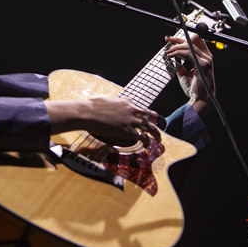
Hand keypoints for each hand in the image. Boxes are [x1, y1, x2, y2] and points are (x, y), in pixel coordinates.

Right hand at [46, 97, 161, 146]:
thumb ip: (112, 103)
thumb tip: (106, 104)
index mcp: (127, 101)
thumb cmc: (92, 107)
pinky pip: (143, 137)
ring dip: (156, 134)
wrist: (89, 113)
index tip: (139, 119)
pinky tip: (146, 146)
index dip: (139, 114)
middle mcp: (132, 109)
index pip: (138, 107)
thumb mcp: (105, 100)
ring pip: (151, 127)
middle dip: (155, 122)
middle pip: (150, 115)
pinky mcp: (129, 131)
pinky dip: (147, 142)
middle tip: (156, 128)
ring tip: (158, 140)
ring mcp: (132, 120)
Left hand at [165, 33, 215, 115]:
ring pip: (190, 45)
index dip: (181, 39)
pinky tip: (172, 55)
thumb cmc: (194, 88)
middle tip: (168, 41)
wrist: (199, 99)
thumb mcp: (184, 73)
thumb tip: (172, 57)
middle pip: (194, 39)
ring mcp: (206, 60)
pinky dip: (178, 52)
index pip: (194, 41)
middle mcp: (207, 57)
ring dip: (176, 47)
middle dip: (179, 39)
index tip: (169, 39)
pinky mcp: (203, 64)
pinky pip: (189, 53)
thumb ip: (180, 64)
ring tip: (168, 52)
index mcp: (204, 58)